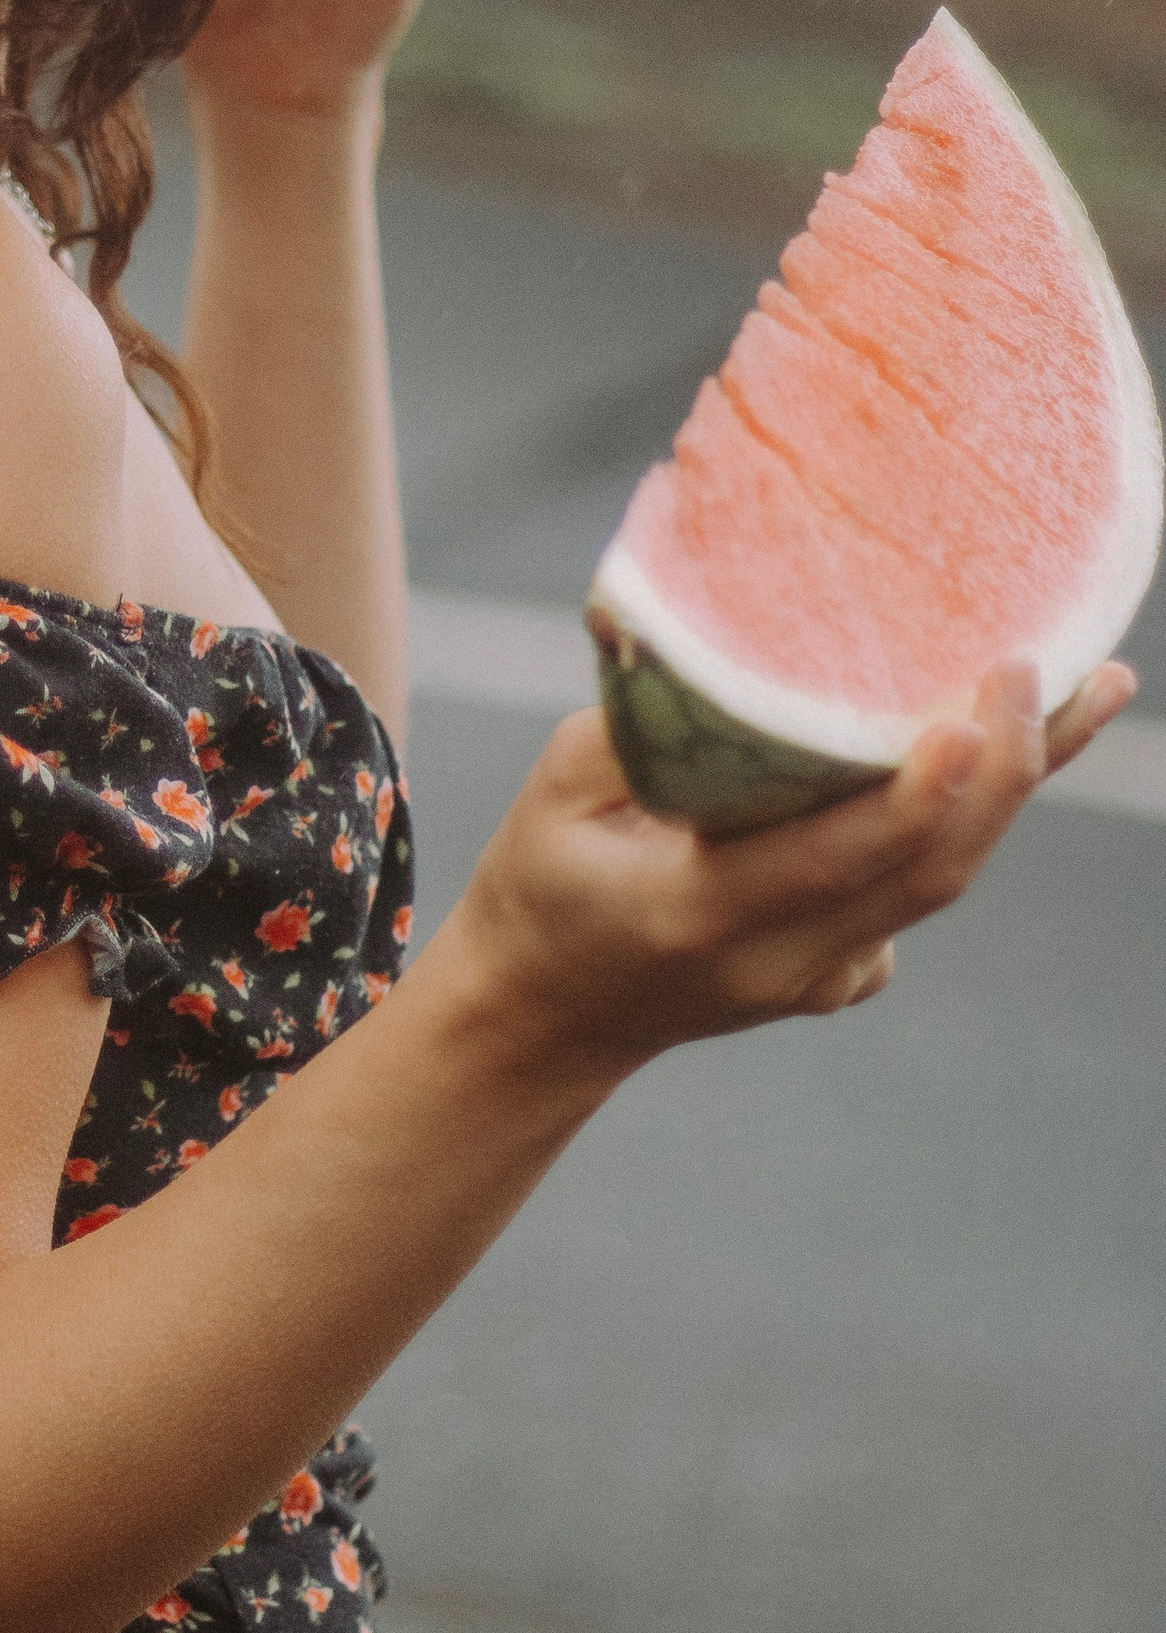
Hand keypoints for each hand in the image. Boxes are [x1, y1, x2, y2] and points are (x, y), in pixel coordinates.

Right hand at [442, 653, 1139, 1082]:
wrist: (540, 1022)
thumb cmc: (538, 890)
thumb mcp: (553, 796)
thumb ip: (629, 718)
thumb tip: (678, 610)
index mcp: (697, 915)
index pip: (835, 858)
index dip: (919, 792)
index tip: (977, 708)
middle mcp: (776, 961)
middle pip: (928, 873)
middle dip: (1009, 770)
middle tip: (1049, 665)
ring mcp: (817, 979)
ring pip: (943, 879)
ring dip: (1021, 783)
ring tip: (1094, 688)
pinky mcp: (840, 975)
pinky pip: (920, 893)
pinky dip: (964, 816)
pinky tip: (995, 742)